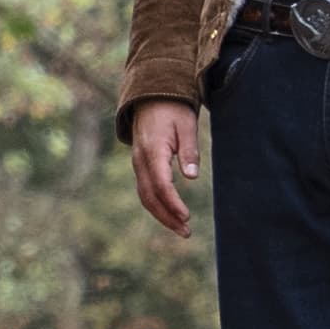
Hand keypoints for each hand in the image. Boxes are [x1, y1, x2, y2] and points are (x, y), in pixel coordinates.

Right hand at [130, 99, 201, 235]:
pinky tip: (170, 214)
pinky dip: (156, 205)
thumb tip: (192, 177)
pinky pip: (145, 190)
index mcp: (152, 150)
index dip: (173, 203)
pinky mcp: (140, 165)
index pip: (161, 184)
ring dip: (161, 215)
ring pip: (145, 196)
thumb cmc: (172, 110)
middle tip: (186, 231)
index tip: (186, 216)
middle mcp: (140, 160)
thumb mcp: (186, 125)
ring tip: (181, 229)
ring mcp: (137, 163)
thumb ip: (189, 151)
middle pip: (150, 196)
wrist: (150, 97)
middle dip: (167, 216)